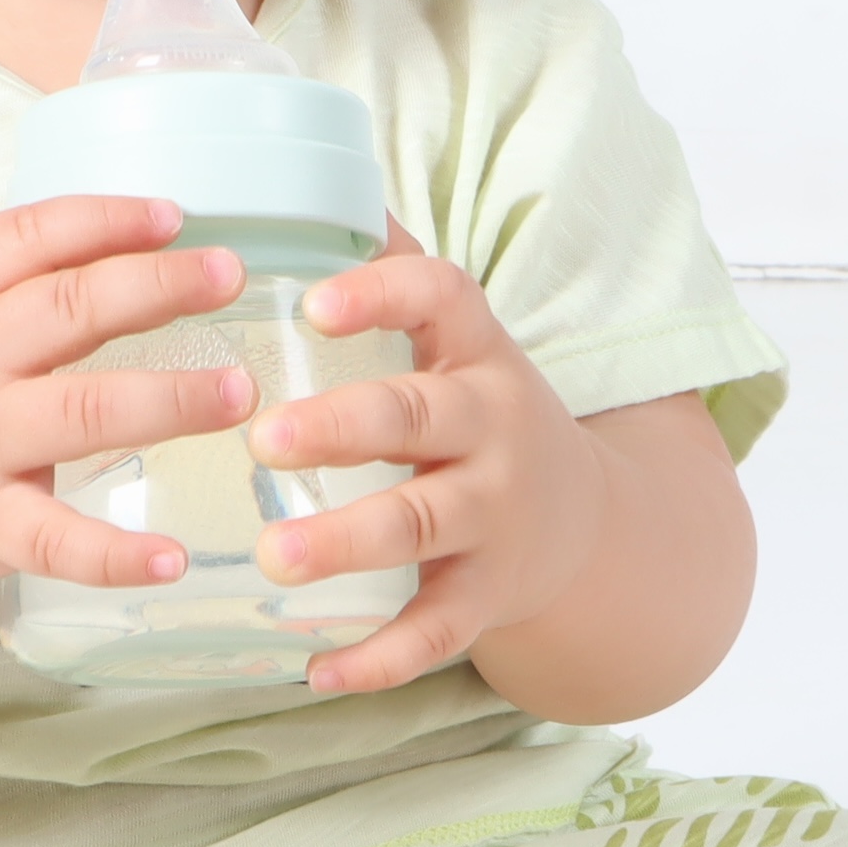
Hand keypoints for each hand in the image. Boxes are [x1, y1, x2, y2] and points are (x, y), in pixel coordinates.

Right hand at [0, 194, 255, 603]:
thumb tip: (99, 240)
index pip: (25, 240)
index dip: (102, 219)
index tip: (174, 215)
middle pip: (67, 311)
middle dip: (157, 288)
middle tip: (231, 275)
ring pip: (80, 414)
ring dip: (169, 401)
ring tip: (240, 394)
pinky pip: (53, 540)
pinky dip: (115, 553)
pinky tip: (173, 557)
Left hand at [248, 238, 608, 696]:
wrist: (585, 524)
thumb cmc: (475, 411)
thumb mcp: (454, 337)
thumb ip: (384, 265)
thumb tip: (290, 178)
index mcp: (472, 349)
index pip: (442, 297)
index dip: (383, 296)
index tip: (316, 302)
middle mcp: (493, 426)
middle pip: (417, 418)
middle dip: (341, 427)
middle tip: (263, 438)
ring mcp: (495, 514)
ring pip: (421, 525)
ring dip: (346, 541)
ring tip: (274, 555)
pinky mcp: (489, 594)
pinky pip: (437, 630)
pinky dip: (379, 657)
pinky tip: (317, 669)